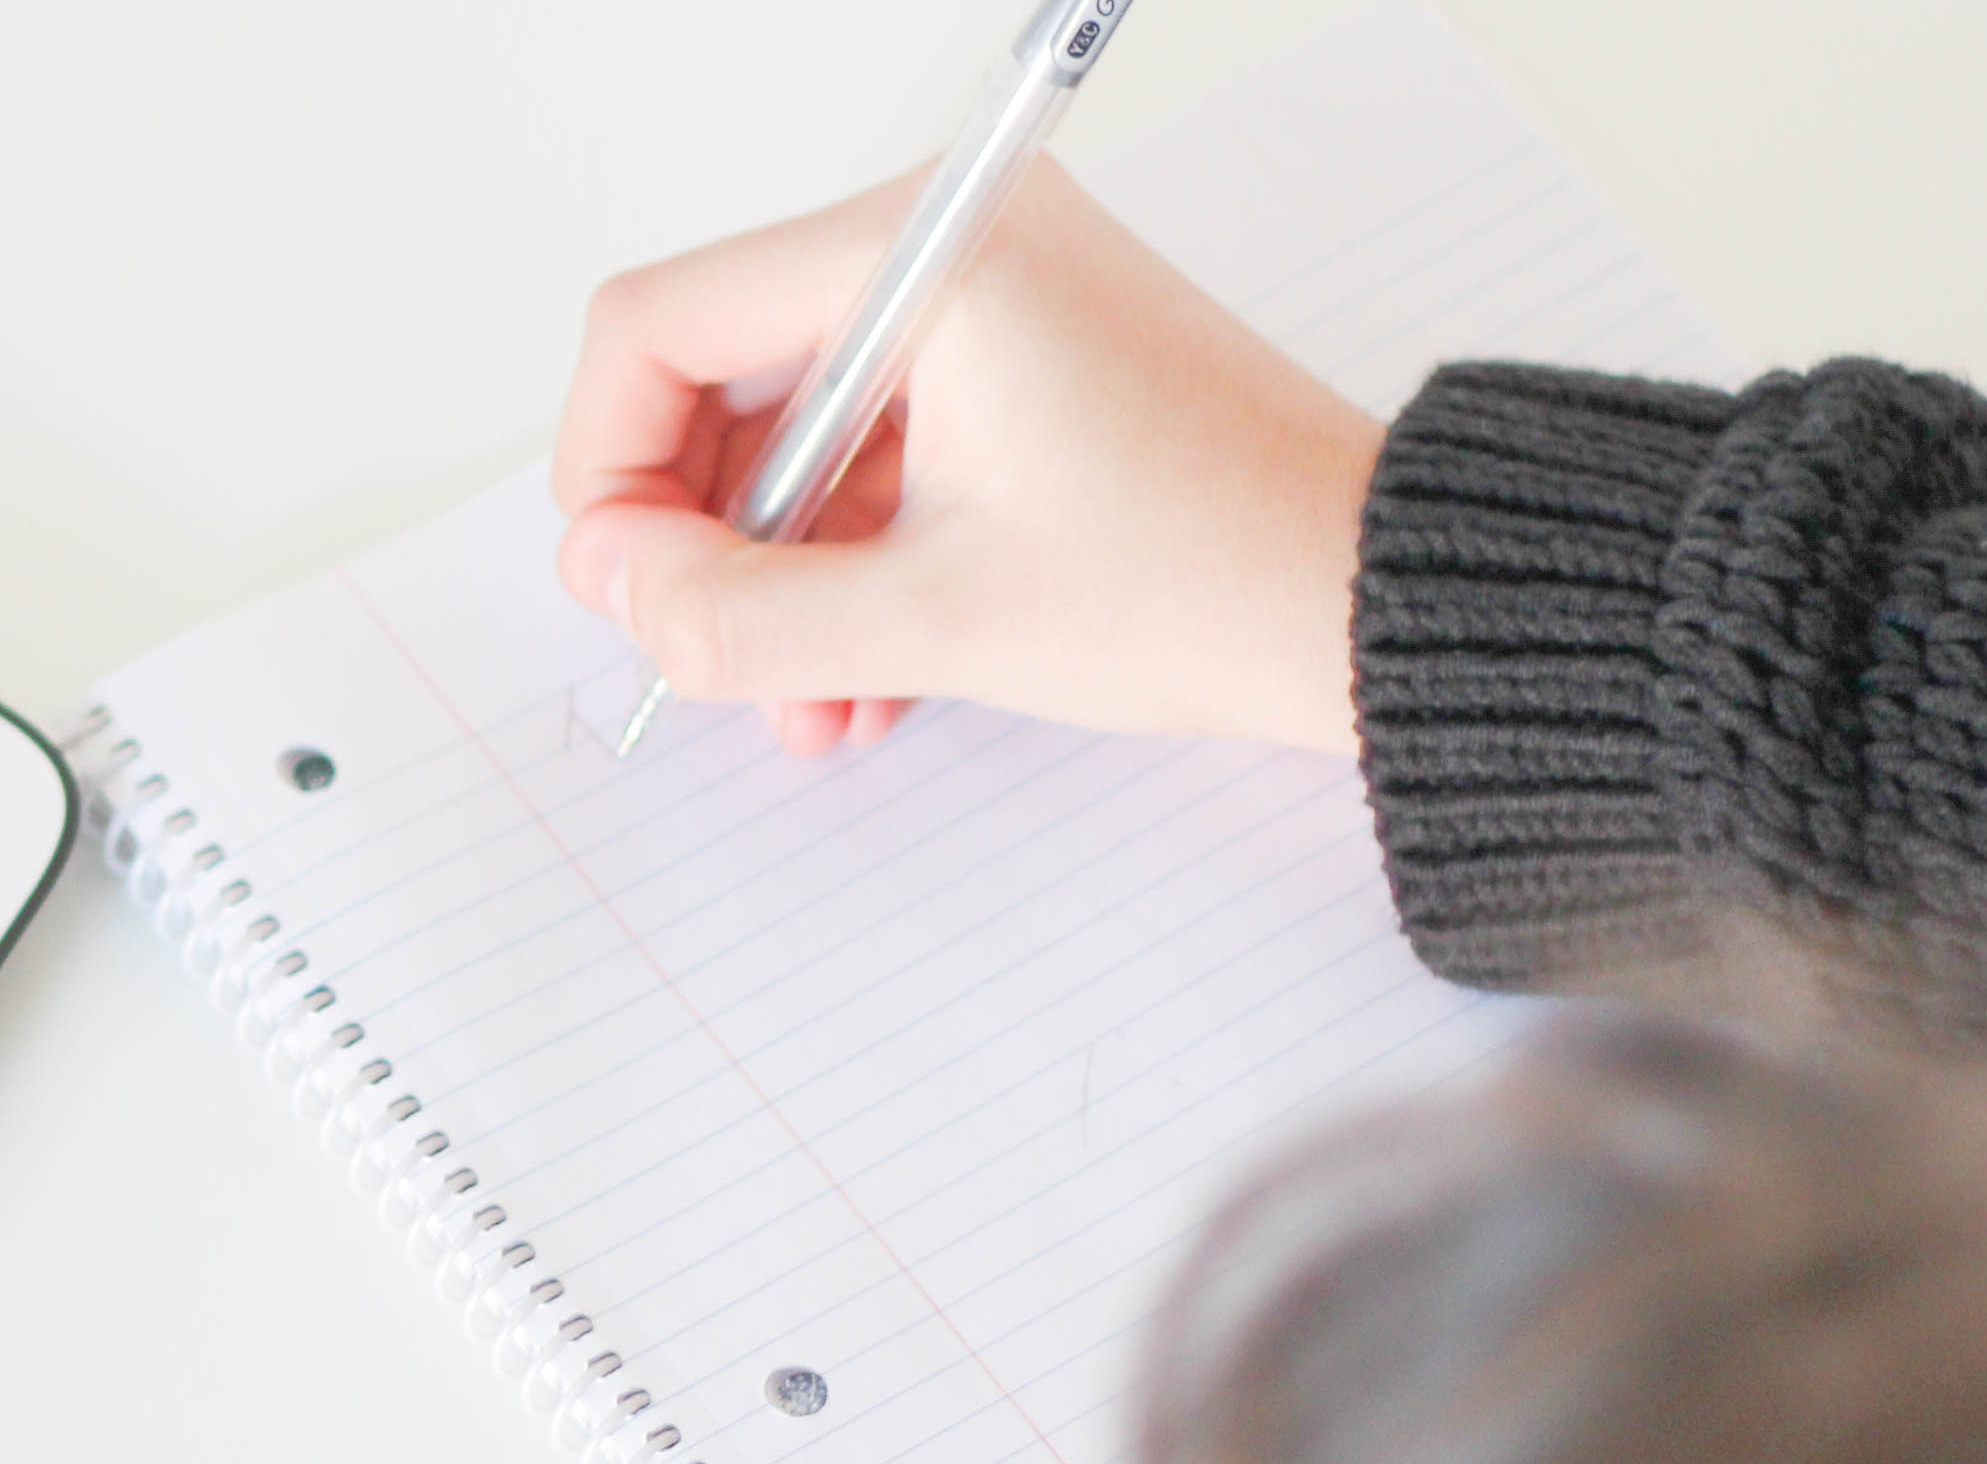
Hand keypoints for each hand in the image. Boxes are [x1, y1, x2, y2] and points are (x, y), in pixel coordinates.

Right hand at [551, 160, 1380, 757]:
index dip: (609, 467)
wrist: (1377, 602)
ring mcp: (990, 302)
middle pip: (719, 374)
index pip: (659, 322)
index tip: (628, 584)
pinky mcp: (1023, 362)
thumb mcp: (932, 619)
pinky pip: (877, 447)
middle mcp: (950, 245)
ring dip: (778, 572)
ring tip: (807, 695)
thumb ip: (734, 610)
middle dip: (704, 536)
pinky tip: (865, 670)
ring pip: (795, 430)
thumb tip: (612, 581)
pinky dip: (850, 553)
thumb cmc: (1211, 575)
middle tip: (707, 649)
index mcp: (923, 256)